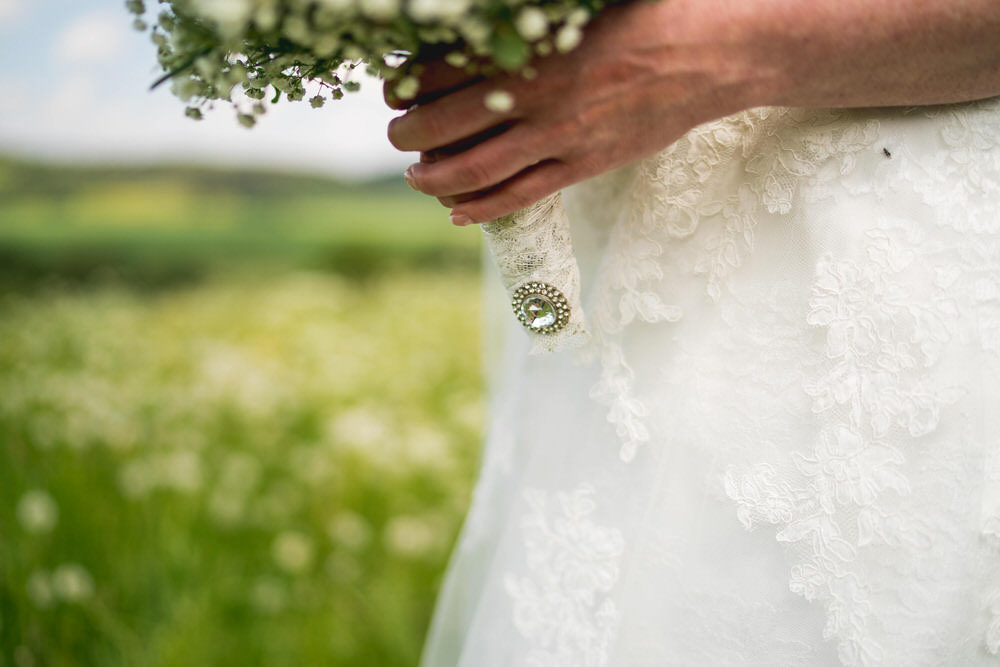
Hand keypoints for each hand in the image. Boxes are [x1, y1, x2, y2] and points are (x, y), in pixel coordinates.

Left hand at [385, 0, 761, 224]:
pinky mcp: (585, 165)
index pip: (444, 73)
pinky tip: (457, 214)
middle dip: (410, 136)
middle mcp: (537, 97)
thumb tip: (482, 31)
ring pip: (478, 170)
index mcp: (530, 49)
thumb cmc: (648, 14)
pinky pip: (522, 196)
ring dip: (435, 178)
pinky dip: (482, 209)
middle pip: (448, 127)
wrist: (713, 52)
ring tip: (415, 176)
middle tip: (397, 136)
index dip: (408, 85)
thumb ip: (528, 23)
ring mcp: (561, 138)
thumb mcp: (579, 6)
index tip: (394, 90)